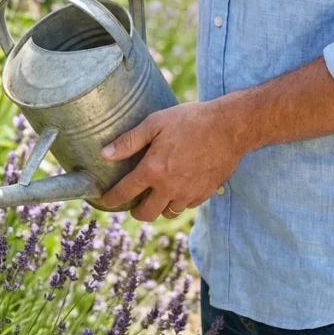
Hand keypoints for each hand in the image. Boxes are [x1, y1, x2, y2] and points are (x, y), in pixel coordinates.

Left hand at [99, 101, 243, 221]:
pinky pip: (186, 205)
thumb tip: (105, 153)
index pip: (125, 191)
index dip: (111, 198)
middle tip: (133, 202)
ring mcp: (188, 193)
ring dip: (159, 206)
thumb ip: (129, 140)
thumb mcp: (156, 123)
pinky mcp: (204, 194)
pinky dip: (178, 200)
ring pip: (167, 212)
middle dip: (136, 211)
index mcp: (154, 170)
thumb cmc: (191, 120)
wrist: (229, 127)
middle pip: (146, 213)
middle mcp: (169, 188)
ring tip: (157, 193)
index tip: (104, 200)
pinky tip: (178, 186)